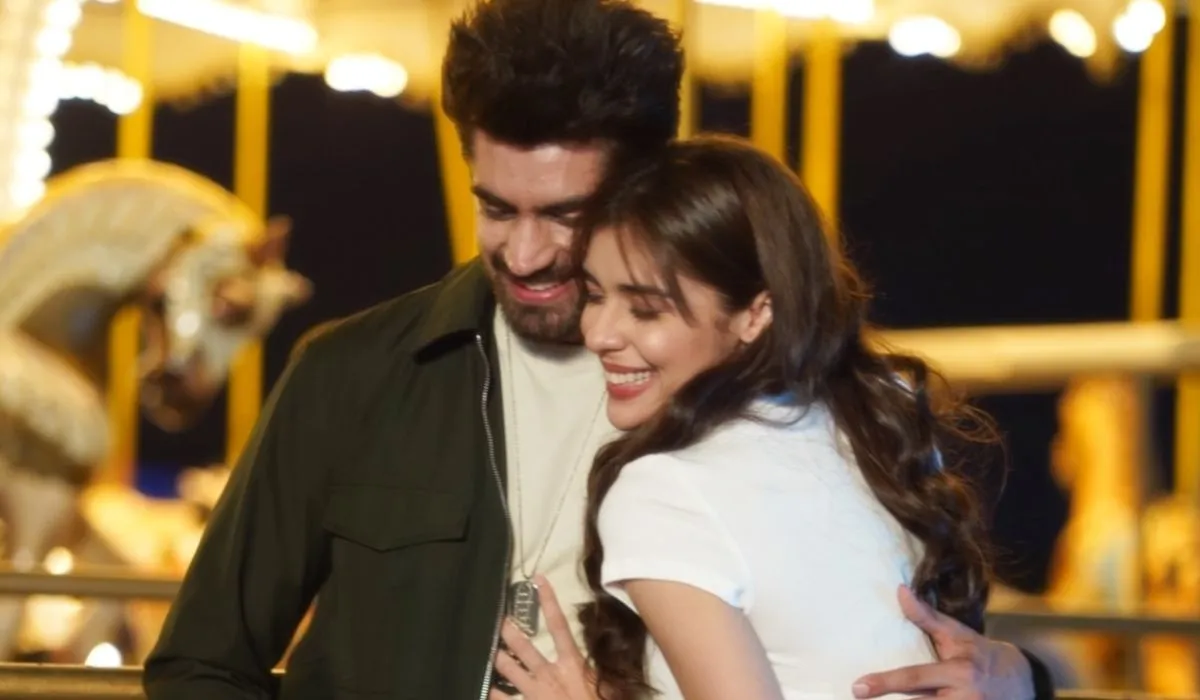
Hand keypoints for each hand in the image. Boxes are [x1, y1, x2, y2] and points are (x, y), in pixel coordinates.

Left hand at [489, 575, 599, 699]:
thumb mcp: (609, 686)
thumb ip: (604, 668)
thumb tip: (610, 649)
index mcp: (571, 665)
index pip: (559, 626)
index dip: (549, 601)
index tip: (538, 580)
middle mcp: (548, 675)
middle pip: (525, 648)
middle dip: (510, 633)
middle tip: (499, 619)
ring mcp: (534, 694)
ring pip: (510, 671)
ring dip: (498, 659)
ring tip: (487, 649)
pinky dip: (495, 694)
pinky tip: (485, 689)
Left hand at [851, 585, 1033, 699]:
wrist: (1022, 681)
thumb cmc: (980, 653)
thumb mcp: (956, 634)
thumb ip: (926, 616)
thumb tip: (900, 590)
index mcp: (959, 672)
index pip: (915, 678)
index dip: (885, 683)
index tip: (858, 687)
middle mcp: (964, 697)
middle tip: (859, 696)